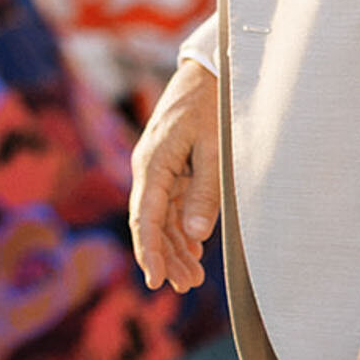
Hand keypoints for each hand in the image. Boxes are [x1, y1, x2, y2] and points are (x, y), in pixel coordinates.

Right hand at [129, 59, 219, 292]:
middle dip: (165, 256)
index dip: (150, 252)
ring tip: (193, 278)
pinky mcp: (169, 165)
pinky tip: (191, 251)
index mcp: (153, 161)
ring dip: (173, 246)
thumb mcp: (215, 148)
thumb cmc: (213, 106)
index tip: (156, 282)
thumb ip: (204, 192)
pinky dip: (178, 229)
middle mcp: (148, 166)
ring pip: (159, 216)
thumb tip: (193, 236)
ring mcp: (157, 166)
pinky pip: (169, 203)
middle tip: (187, 287)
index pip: (145, 217)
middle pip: (149, 221)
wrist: (208, 72)